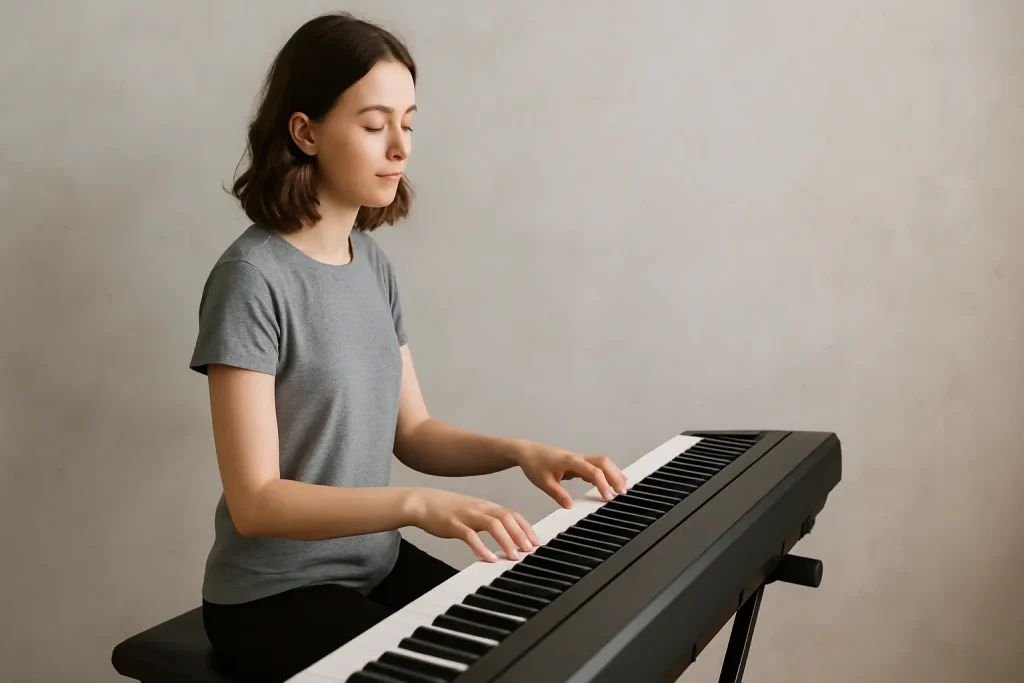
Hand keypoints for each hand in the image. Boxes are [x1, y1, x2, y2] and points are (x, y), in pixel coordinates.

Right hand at [405, 487, 539, 561]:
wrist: (423, 502)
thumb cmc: (448, 509)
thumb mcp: (472, 511)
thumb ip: (488, 520)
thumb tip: (505, 533)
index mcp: (486, 506)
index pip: (512, 514)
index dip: (526, 527)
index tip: (536, 541)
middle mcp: (480, 508)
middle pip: (506, 518)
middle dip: (521, 534)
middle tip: (530, 549)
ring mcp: (467, 515)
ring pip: (493, 525)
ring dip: (506, 541)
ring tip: (514, 556)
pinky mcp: (453, 525)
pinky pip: (471, 536)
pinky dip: (482, 547)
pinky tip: (488, 558)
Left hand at [513, 440, 627, 507]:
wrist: (527, 451)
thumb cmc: (534, 464)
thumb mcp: (543, 482)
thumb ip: (558, 494)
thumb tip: (571, 506)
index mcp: (570, 461)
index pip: (593, 471)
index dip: (603, 484)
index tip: (608, 497)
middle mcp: (577, 458)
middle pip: (603, 463)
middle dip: (615, 476)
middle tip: (623, 491)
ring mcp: (578, 459)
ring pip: (602, 462)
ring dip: (613, 473)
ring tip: (623, 487)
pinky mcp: (577, 462)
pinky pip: (595, 466)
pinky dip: (605, 473)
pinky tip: (610, 483)